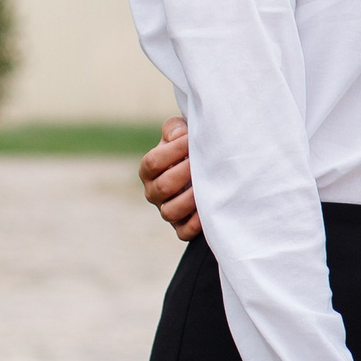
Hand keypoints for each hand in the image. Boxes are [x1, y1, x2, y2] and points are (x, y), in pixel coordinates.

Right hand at [140, 117, 201, 241]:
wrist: (210, 171)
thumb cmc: (192, 150)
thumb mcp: (181, 135)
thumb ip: (174, 129)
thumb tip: (178, 135)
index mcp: (149, 170)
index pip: (152, 162)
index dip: (172, 150)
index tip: (191, 139)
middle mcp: (154, 192)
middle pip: (162, 187)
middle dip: (185, 173)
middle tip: (204, 162)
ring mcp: (167, 211)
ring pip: (170, 212)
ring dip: (190, 199)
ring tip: (207, 185)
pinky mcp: (182, 227)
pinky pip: (184, 232)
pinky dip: (197, 223)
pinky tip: (210, 208)